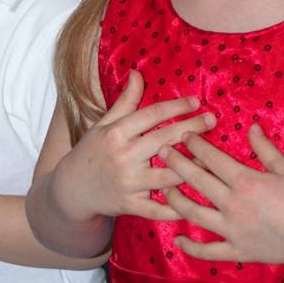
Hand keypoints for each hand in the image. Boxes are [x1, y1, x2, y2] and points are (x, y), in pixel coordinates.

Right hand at [54, 70, 215, 223]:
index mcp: (116, 133)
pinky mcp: (130, 206)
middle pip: (164, 140)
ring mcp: (128, 183)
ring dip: (192, 167)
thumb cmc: (91, 151)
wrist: (70, 189)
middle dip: (192, 129)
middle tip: (213, 120)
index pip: (152, 115)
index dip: (176, 107)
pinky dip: (178, 206)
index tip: (196, 101)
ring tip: (212, 158)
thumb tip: (136, 73)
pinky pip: (159, 209)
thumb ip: (125, 102)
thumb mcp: (103, 124)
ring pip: (167, 175)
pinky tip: (197, 198)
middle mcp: (123, 156)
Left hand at [161, 124, 283, 266]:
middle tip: (161, 152)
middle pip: (197, 181)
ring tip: (163, 188)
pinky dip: (191, 248)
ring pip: (194, 213)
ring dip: (175, 200)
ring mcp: (232, 229)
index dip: (195, 145)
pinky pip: (209, 251)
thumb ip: (264, 147)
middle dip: (177, 164)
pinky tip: (178, 241)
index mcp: (244, 181)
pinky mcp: (236, 250)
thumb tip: (251, 126)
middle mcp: (232, 204)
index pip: (212, 159)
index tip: (182, 136)